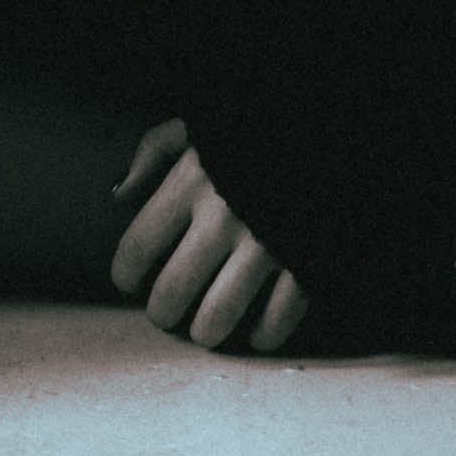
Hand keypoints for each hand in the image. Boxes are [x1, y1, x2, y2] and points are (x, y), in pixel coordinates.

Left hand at [109, 118, 310, 352]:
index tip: (132, 278)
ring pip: (216, 320)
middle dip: (162, 311)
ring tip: (206, 324)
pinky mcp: (305, 262)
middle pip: (171, 294)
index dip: (126, 274)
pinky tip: (256, 329)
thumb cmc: (255, 125)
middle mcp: (223, 218)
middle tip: (168, 308)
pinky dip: (262, 334)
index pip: (136, 250)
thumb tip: (119, 196)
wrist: (335, 122)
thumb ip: (154, 151)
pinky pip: (275, 322)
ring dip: (205, 330)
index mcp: (192, 182)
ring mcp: (266, 244)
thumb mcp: (199, 122)